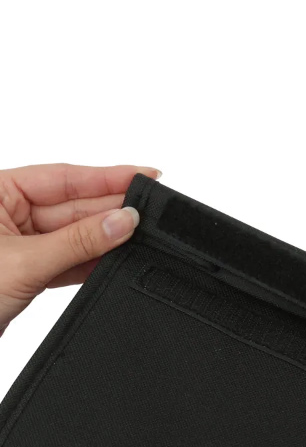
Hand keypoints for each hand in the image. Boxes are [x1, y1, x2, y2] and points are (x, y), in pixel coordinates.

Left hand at [0, 163, 159, 335]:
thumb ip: (77, 242)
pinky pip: (70, 260)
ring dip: (106, 239)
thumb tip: (123, 222)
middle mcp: (8, 213)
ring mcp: (21, 243)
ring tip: (140, 236)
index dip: (108, 177)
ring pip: (76, 235)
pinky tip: (116, 258)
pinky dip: (93, 263)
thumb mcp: (22, 262)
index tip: (145, 176)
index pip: (64, 177)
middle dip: (112, 211)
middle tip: (150, 213)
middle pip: (74, 206)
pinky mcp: (30, 271)